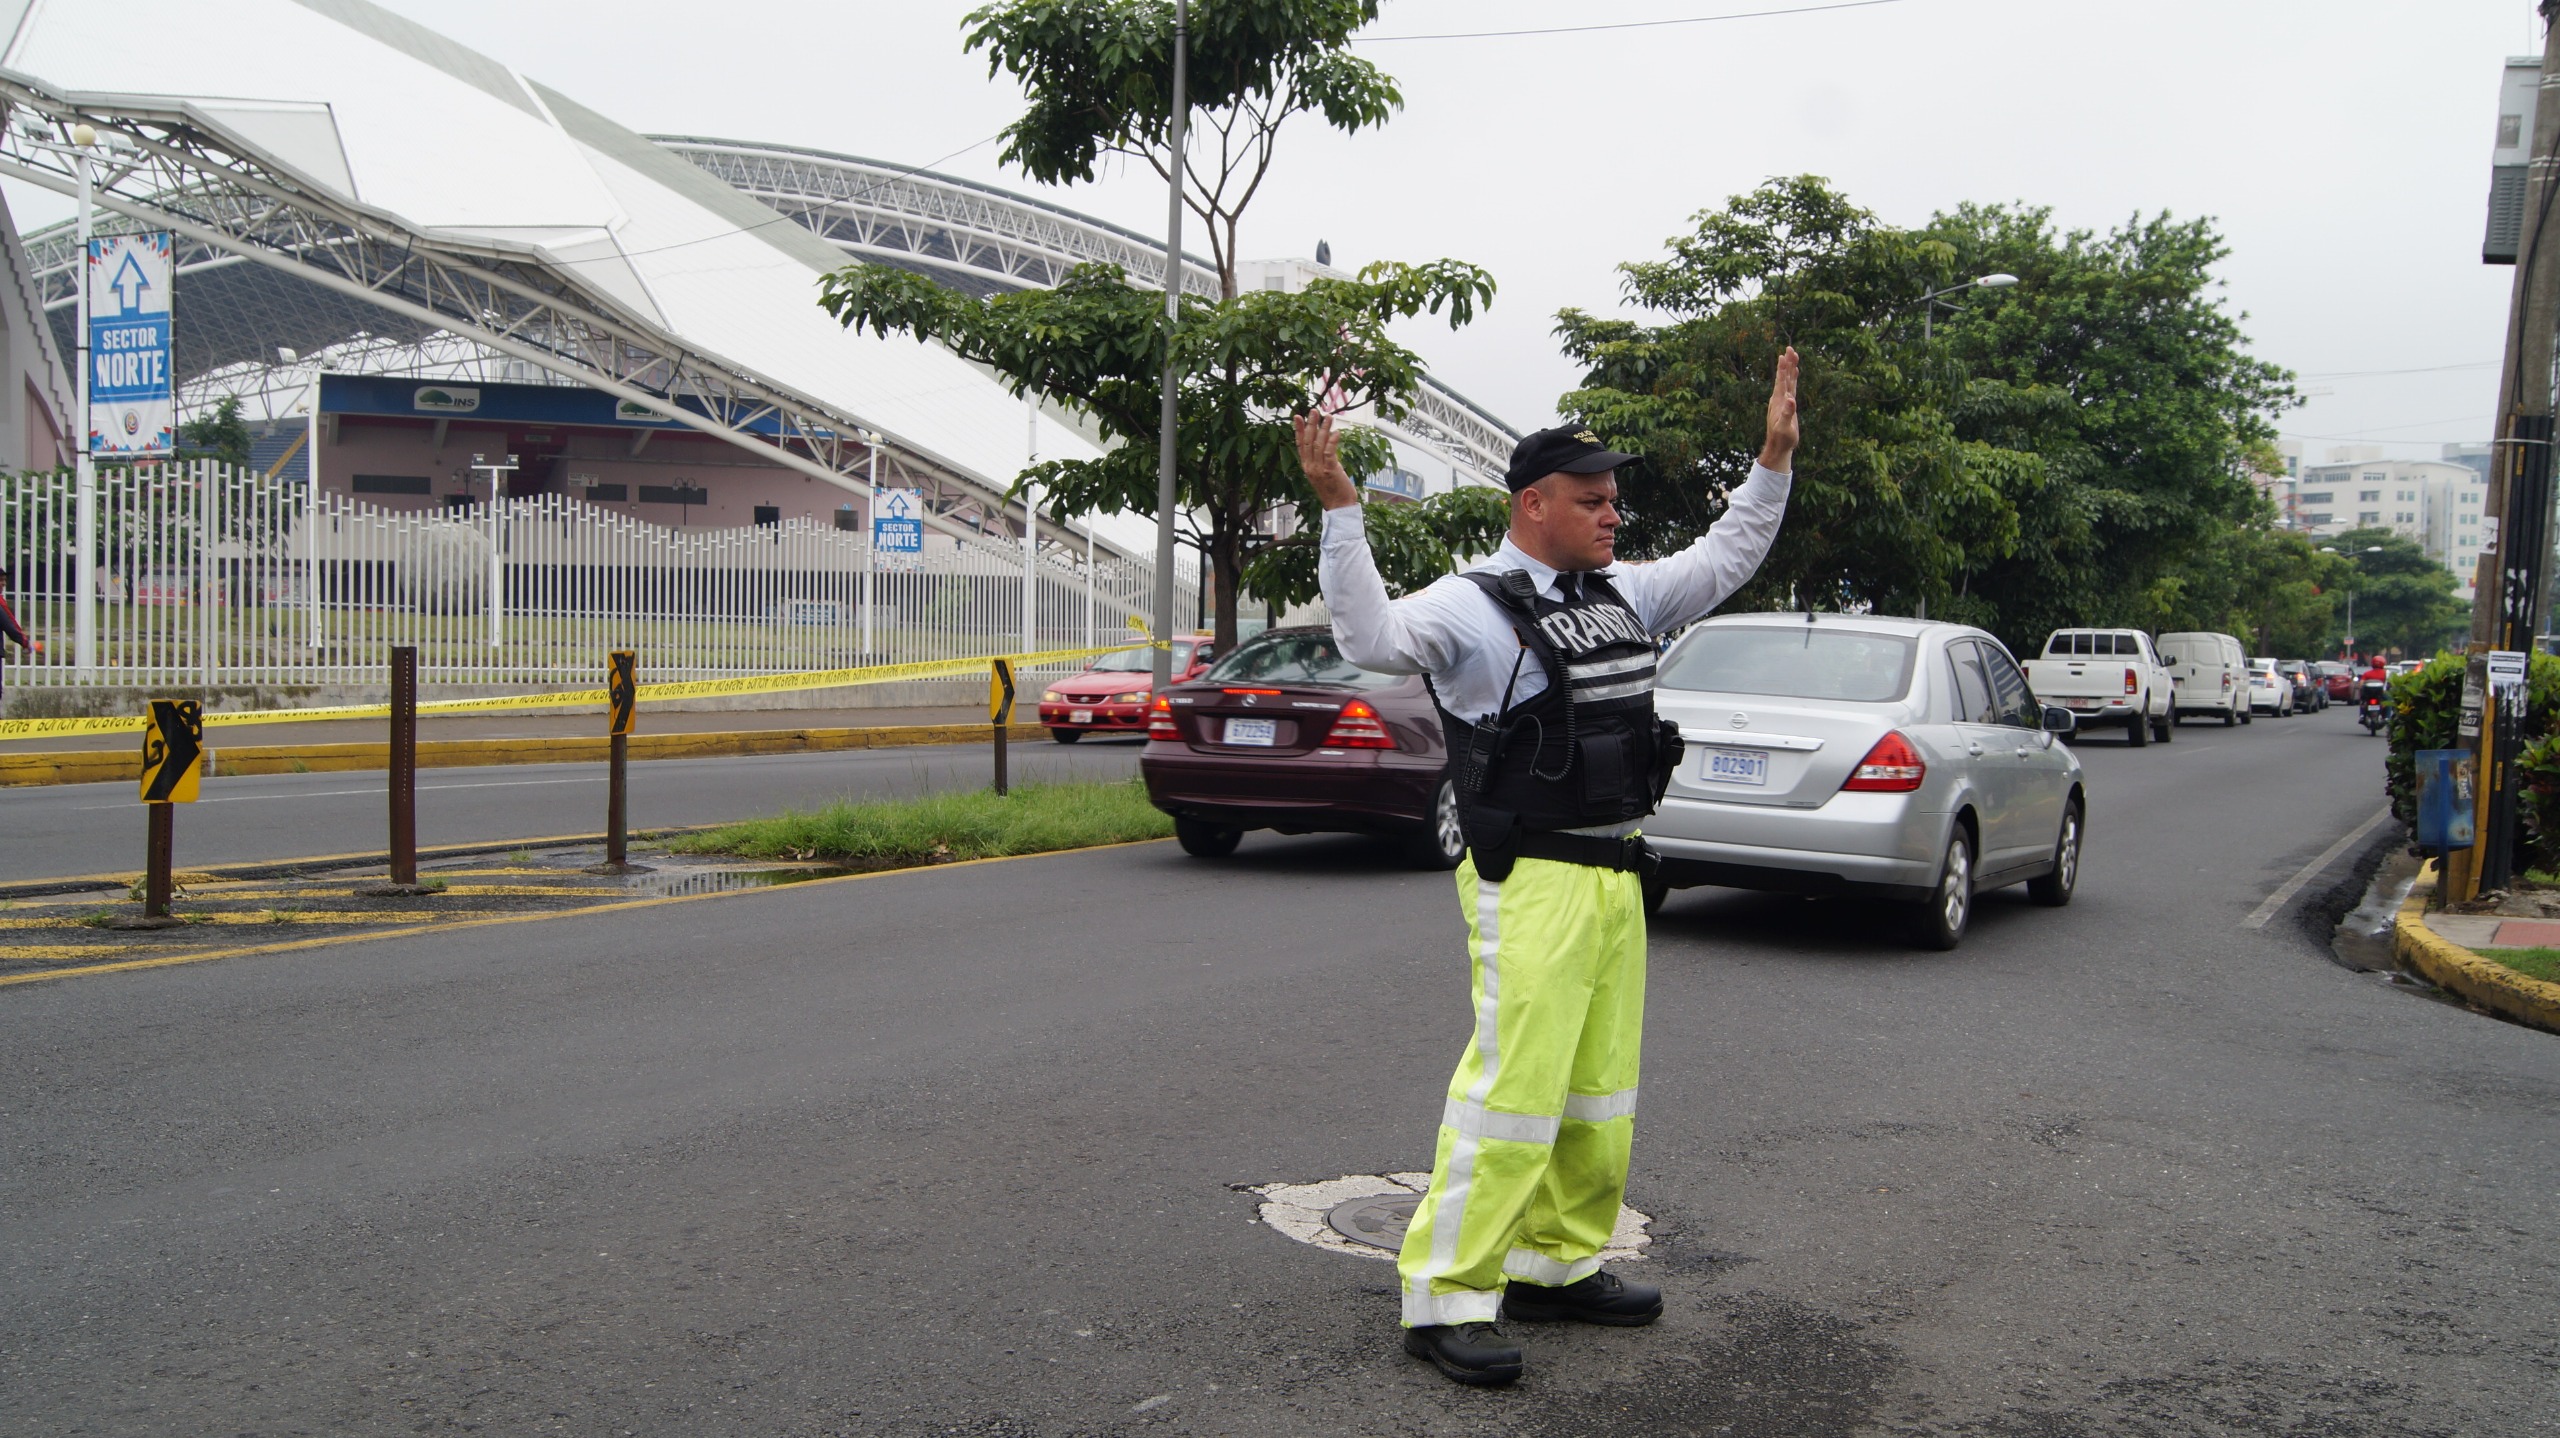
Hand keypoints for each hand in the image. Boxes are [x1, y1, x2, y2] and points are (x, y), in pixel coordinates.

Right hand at [1294, 409, 1359, 510]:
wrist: (1339, 506)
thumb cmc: (1334, 490)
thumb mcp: (1324, 472)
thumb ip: (1323, 459)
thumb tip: (1328, 444)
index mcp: (1306, 466)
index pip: (1300, 444)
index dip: (1299, 429)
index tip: (1298, 416)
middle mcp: (1310, 467)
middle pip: (1308, 441)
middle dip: (1311, 424)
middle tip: (1314, 411)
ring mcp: (1319, 469)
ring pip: (1319, 445)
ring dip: (1324, 429)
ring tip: (1328, 417)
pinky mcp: (1330, 471)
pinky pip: (1329, 453)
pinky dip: (1332, 441)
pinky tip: (1336, 432)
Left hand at [1758, 346, 1799, 471]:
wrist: (1779, 447)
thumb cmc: (1782, 439)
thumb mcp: (1785, 427)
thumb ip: (1787, 413)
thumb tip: (1790, 399)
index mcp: (1778, 402)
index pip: (1781, 381)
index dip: (1783, 368)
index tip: (1784, 355)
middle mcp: (1779, 399)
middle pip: (1784, 377)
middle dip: (1787, 363)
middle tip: (1789, 348)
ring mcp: (1783, 401)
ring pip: (1788, 380)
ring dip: (1790, 368)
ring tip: (1792, 354)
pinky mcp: (1788, 405)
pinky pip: (1791, 387)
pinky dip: (1793, 378)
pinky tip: (1795, 372)